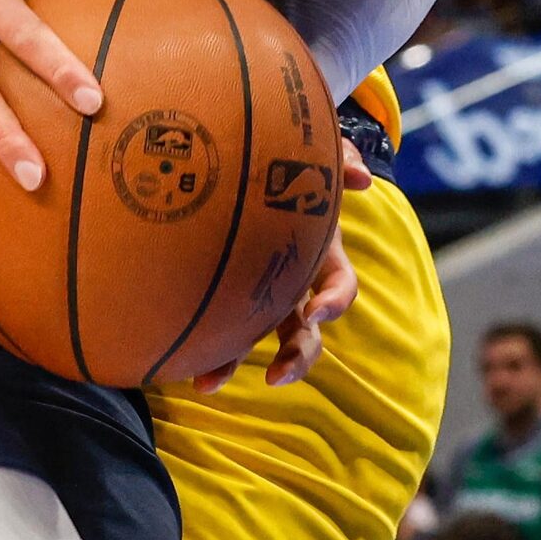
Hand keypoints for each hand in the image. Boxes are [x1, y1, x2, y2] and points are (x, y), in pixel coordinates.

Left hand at [190, 138, 376, 391]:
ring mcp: (260, 292)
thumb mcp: (315, 155)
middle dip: (297, 357)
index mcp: (318, 253)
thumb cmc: (286, 161)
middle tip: (276, 375)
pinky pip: (219, 327)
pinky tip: (178, 362)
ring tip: (209, 383)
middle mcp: (293, 281)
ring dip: (236, 362)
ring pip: (256, 338)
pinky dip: (203, 348)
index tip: (316, 312)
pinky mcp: (225, 293)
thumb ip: (338, 157)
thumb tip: (362, 178)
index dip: (334, 302)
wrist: (243, 159)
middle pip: (306, 332)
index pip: (340, 285)